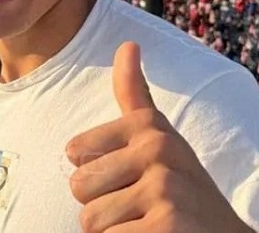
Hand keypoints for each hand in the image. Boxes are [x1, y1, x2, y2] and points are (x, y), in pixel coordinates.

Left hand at [65, 42, 252, 232]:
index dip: (96, 174)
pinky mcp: (166, 226)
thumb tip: (128, 44)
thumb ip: (135, 93)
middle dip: (101, 206)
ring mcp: (164, 188)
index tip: (131, 177)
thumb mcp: (161, 137)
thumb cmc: (184, 191)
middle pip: (78, 185)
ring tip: (146, 225)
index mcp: (148, 127)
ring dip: (113, 230)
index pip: (74, 150)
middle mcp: (158, 150)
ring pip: (90, 219)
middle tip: (139, 209)